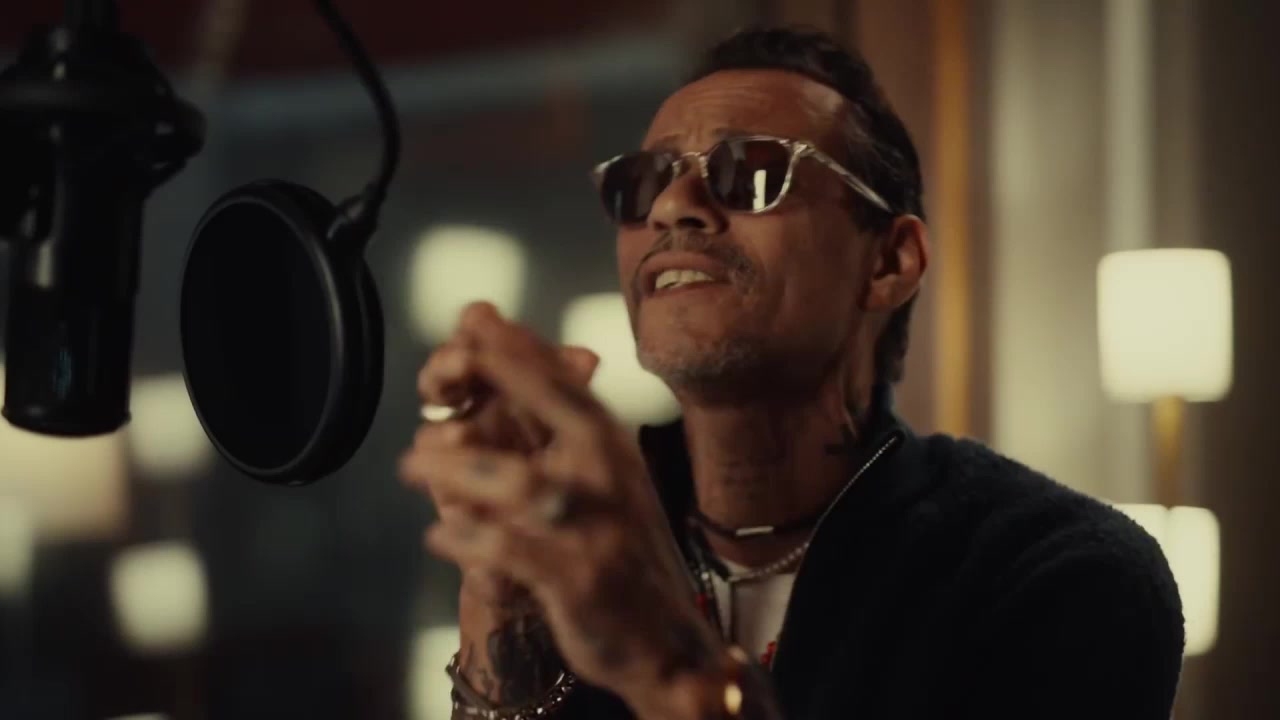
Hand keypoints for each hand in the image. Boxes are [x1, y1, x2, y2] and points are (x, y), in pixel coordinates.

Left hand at [400, 303, 724, 715]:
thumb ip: (573, 426)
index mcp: (612, 445)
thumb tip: (554, 359)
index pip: (567, 380)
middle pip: (553, 406)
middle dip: (498, 378)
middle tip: (441, 375)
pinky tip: (438, 532)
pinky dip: (466, 538)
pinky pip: (508, 548)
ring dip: (456, 468)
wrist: (666, 643)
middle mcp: (609, 474)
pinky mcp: (576, 578)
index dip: (521, 346)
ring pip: (519, 479)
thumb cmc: (621, 552)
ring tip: (411, 464)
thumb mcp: (607, 481)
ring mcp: (595, 526)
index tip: (476, 317)